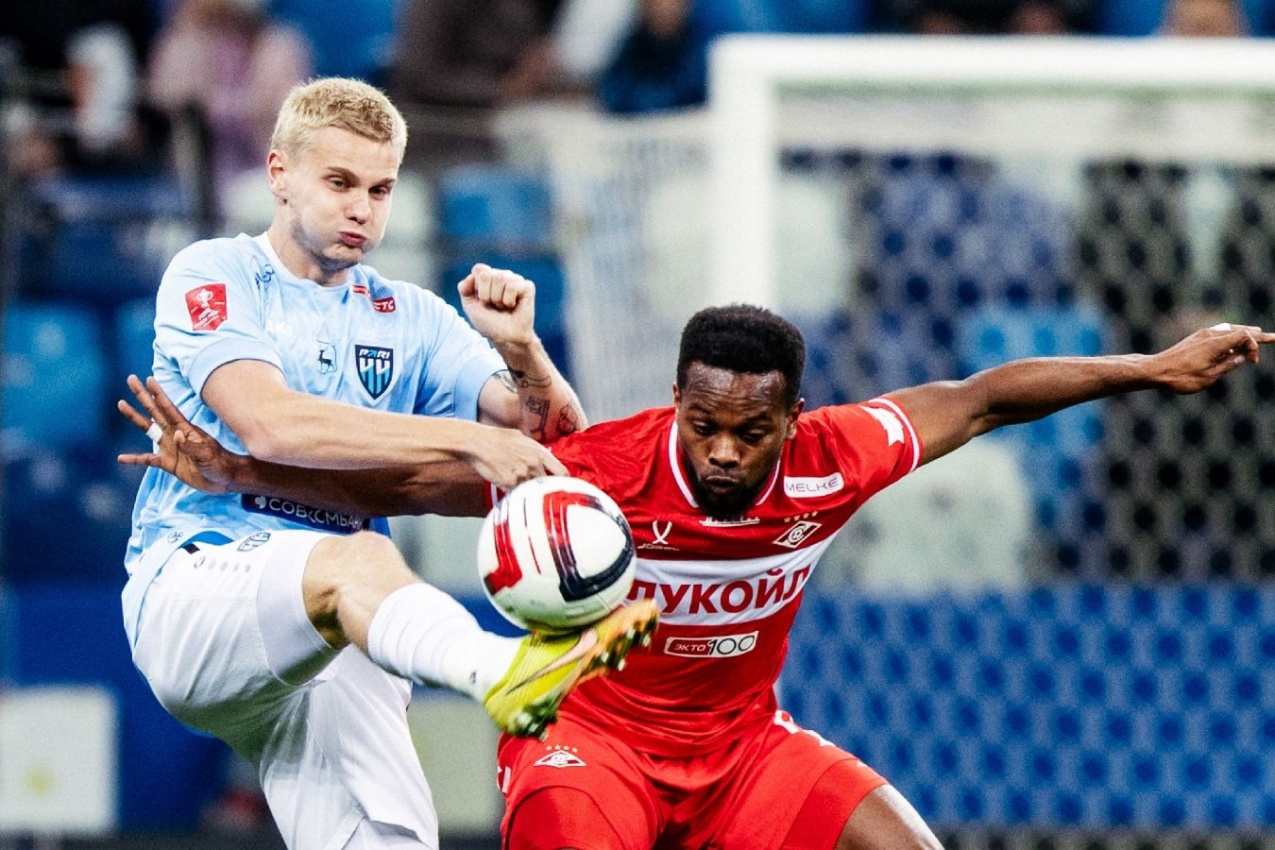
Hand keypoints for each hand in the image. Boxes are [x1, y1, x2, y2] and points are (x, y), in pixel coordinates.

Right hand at [116, 375, 242, 493]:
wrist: (223, 478)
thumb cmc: (218, 462)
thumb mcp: (206, 454)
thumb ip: (190, 445)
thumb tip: (176, 435)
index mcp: (185, 428)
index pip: (168, 407)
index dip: (158, 393)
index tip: (148, 378)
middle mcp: (174, 434)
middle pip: (154, 411)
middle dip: (142, 395)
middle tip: (131, 379)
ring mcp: (170, 447)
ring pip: (147, 429)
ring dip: (134, 417)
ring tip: (121, 404)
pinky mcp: (168, 463)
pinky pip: (147, 460)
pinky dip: (134, 459)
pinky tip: (121, 458)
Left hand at [458, 263, 537, 346]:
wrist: (505, 338)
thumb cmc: (489, 322)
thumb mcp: (470, 306)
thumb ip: (464, 289)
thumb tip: (471, 277)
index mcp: (489, 277)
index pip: (479, 269)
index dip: (478, 287)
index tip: (482, 300)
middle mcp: (502, 275)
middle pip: (487, 274)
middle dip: (486, 295)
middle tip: (493, 305)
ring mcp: (516, 280)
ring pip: (500, 277)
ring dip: (497, 298)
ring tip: (503, 306)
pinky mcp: (527, 287)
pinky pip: (513, 286)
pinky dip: (508, 300)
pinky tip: (512, 306)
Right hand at [465, 426, 566, 490]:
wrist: (477, 443)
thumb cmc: (497, 438)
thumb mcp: (522, 438)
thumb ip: (536, 450)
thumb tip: (545, 456)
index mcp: (540, 453)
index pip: (562, 473)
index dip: (563, 482)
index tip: (561, 486)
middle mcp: (534, 465)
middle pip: (549, 486)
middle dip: (545, 489)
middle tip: (540, 492)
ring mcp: (522, 476)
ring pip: (532, 491)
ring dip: (528, 492)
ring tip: (520, 488)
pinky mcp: (509, 485)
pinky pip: (516, 495)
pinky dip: (514, 494)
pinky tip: (507, 486)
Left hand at [1154, 323, 1274, 392]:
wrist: (1154, 370)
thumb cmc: (1180, 377)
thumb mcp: (1209, 376)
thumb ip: (1228, 365)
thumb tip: (1242, 357)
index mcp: (1215, 343)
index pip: (1244, 336)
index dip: (1254, 346)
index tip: (1253, 362)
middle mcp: (1209, 335)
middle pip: (1239, 330)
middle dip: (1257, 335)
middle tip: (1273, 337)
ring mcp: (1201, 335)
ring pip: (1228, 330)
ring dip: (1244, 332)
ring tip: (1258, 332)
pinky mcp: (1195, 339)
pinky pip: (1218, 333)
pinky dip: (1230, 334)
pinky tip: (1234, 337)